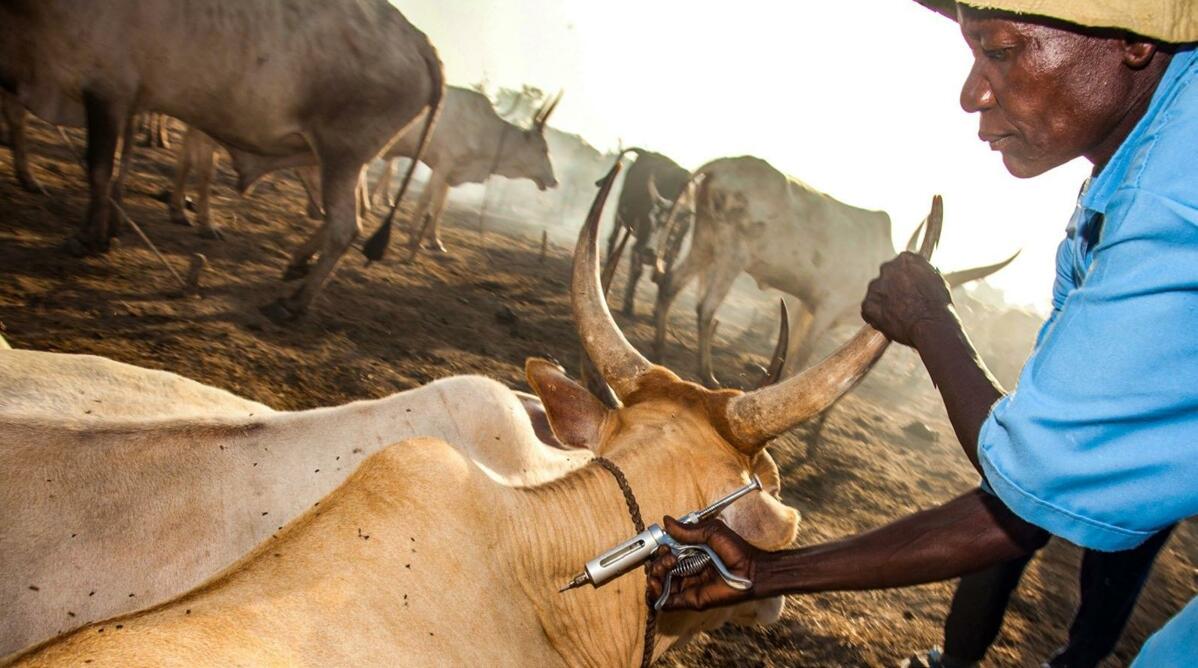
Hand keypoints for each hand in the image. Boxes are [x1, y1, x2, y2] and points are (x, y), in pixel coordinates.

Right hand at [646, 516, 761, 611]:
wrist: (752, 571)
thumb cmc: (736, 549)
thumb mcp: (711, 532)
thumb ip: (688, 530)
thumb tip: (666, 521)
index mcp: (690, 553)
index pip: (666, 554)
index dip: (660, 551)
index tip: (665, 547)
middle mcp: (687, 570)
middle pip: (660, 570)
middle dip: (657, 564)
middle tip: (669, 559)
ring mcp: (688, 586)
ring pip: (660, 586)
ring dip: (655, 577)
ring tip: (664, 570)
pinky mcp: (691, 600)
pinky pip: (668, 603)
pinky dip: (657, 597)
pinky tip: (658, 587)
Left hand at [861, 252, 952, 346]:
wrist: (931, 324)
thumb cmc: (939, 305)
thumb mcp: (936, 280)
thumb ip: (922, 273)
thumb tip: (919, 275)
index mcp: (905, 259)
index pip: (900, 264)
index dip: (905, 278)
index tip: (908, 287)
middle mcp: (887, 268)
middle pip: (886, 277)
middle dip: (892, 289)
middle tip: (902, 303)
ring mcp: (875, 286)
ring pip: (876, 293)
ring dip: (883, 302)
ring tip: (898, 316)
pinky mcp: (868, 304)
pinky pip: (868, 310)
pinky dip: (875, 317)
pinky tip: (888, 324)